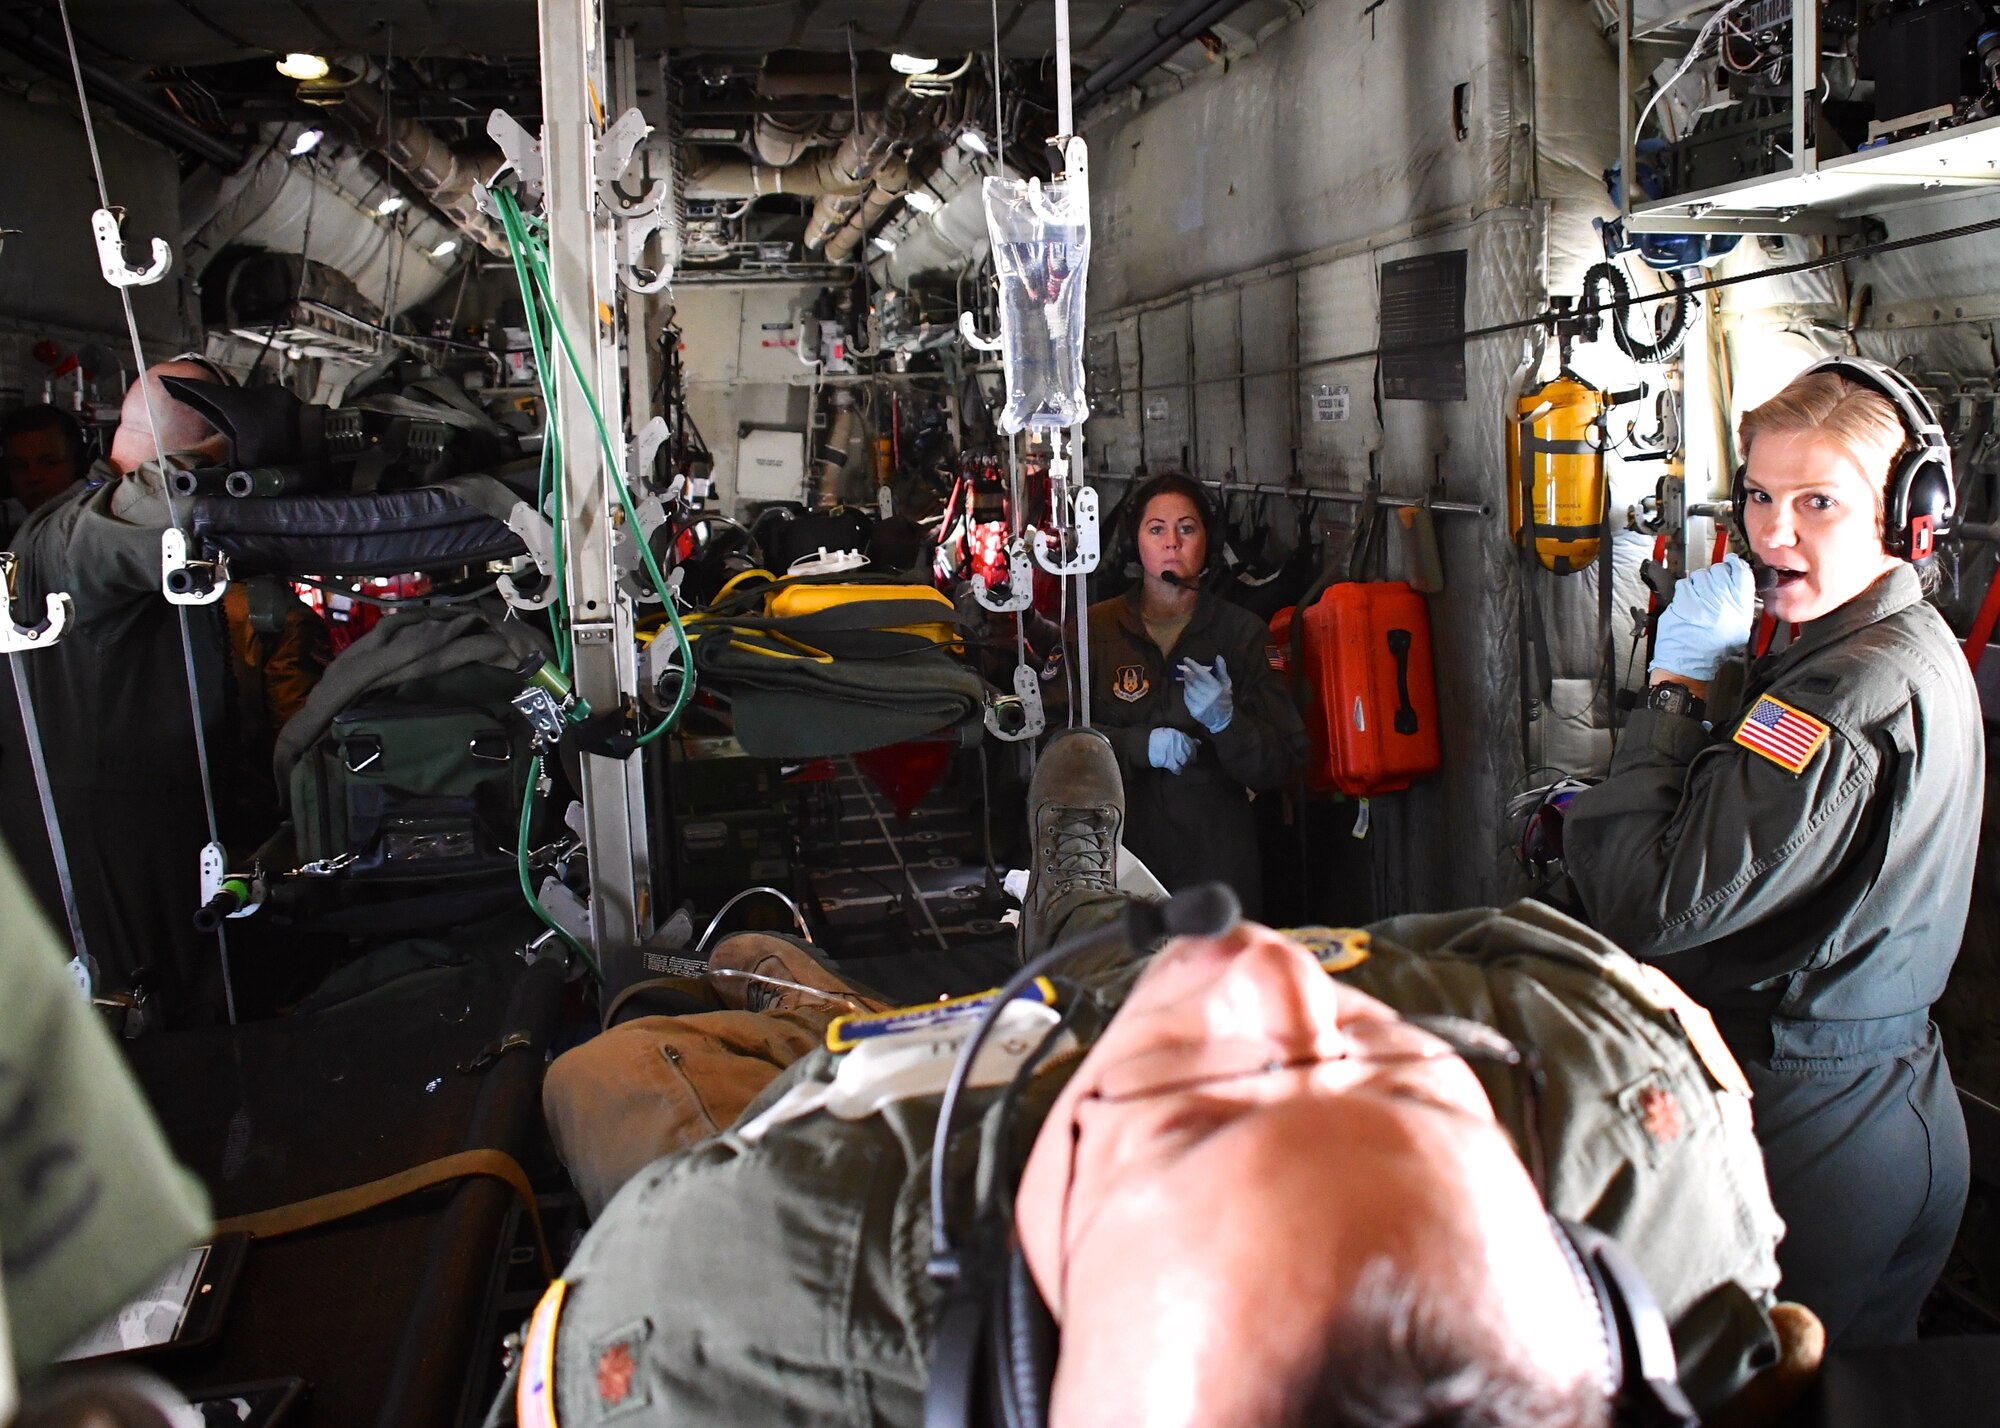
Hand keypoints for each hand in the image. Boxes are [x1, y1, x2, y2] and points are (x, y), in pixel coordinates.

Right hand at [1148, 727, 1195, 772]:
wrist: (1144, 743)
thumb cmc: (1158, 738)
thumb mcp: (1172, 734)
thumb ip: (1186, 738)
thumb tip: (1199, 742)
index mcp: (1179, 735)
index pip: (1192, 745)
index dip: (1193, 751)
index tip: (1192, 755)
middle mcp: (1178, 743)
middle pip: (1189, 753)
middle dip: (1189, 759)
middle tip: (1187, 762)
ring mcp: (1173, 752)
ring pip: (1184, 761)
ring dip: (1184, 765)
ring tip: (1180, 765)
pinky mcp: (1168, 761)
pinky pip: (1177, 768)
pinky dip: (1178, 770)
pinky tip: (1176, 770)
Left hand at [1179, 656, 1234, 733]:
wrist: (1222, 719)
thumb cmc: (1224, 699)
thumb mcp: (1226, 684)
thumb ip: (1222, 670)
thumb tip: (1218, 657)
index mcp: (1216, 687)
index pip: (1202, 673)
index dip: (1193, 665)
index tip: (1186, 659)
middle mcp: (1207, 696)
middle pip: (1193, 681)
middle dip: (1188, 674)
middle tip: (1187, 671)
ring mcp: (1200, 704)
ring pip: (1188, 689)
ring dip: (1187, 683)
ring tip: (1189, 681)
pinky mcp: (1194, 710)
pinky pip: (1186, 698)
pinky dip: (1186, 692)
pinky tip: (1189, 690)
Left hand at [1653, 554, 1754, 680]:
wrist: (1689, 663)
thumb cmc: (1713, 649)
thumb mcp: (1740, 628)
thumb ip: (1741, 604)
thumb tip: (1737, 584)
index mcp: (1741, 606)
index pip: (1742, 572)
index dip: (1735, 564)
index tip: (1731, 562)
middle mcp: (1723, 599)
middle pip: (1719, 570)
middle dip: (1714, 575)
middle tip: (1711, 588)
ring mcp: (1702, 599)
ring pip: (1700, 574)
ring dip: (1698, 582)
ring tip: (1698, 598)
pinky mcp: (1683, 601)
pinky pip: (1684, 584)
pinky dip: (1684, 590)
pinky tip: (1687, 602)